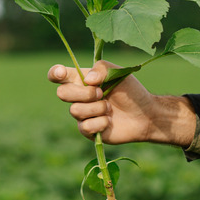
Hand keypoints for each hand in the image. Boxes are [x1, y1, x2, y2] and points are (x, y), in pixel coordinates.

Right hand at [47, 60, 195, 146]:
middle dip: (83, 93)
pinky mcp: (88, 130)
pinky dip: (100, 123)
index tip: (62, 73)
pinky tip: (110, 121)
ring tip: (110, 108)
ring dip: (96, 108)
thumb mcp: (119, 73)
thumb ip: (102, 69)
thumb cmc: (131, 91)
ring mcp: (82, 114)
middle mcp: (78, 97)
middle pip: (62, 93)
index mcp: (82, 80)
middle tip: (101, 93)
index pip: (58, 75)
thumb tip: (86, 80)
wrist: (145, 114)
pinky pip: (85, 127)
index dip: (55, 73)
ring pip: (75, 110)